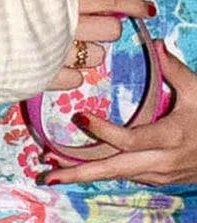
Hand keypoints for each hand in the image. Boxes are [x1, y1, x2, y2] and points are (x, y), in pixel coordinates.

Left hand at [46, 41, 196, 185]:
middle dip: (79, 173)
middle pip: (113, 170)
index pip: (129, 140)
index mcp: (169, 138)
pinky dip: (101, 172)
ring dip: (84, 174)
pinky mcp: (156, 179)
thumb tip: (155, 42)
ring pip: (115, 176)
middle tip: (48, 173)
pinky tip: (78, 167)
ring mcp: (157, 175)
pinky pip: (124, 175)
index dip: (103, 131)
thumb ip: (175, 69)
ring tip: (52, 170)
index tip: (79, 117)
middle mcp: (160, 161)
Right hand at [47, 0, 154, 89]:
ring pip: (97, 56)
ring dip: (87, 54)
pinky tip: (54, 66)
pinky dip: (69, 75)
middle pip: (112, 29)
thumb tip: (97, 2)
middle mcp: (63, 24)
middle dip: (106, 30)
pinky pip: (76, 80)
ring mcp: (57, 52)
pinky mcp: (47, 75)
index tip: (148, 10)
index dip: (132, 4)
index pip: (109, 0)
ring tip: (64, 49)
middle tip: (90, 30)